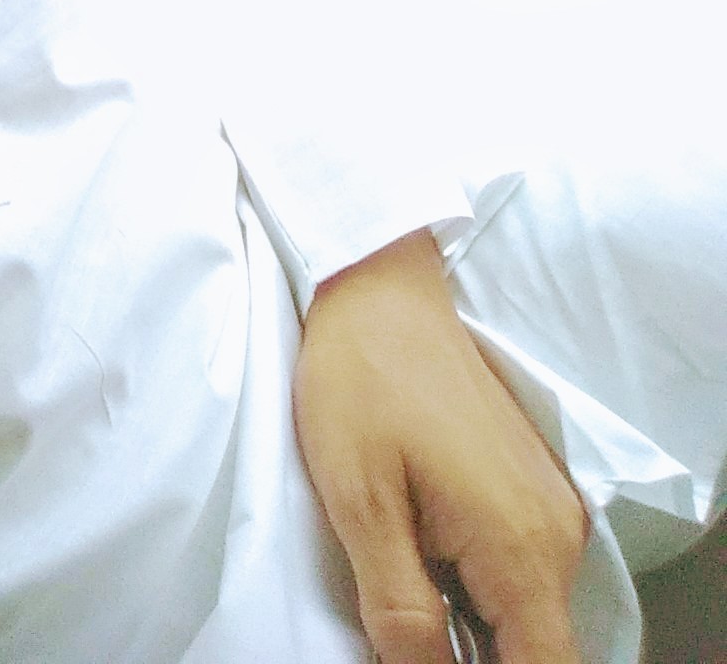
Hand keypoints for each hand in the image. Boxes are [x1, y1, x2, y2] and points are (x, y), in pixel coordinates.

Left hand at [293, 230, 589, 663]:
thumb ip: (400, 610)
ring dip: (468, 615)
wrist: (379, 288)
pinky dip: (474, 579)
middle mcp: (556, 536)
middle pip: (532, 647)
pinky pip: (517, 567)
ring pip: (523, 610)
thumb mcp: (360, 503)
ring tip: (402, 567)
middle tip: (400, 608)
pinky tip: (419, 544)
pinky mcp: (533, 487)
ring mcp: (550, 508)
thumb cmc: (361, 381)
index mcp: (521, 549)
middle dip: (470, 650)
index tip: (423, 656)